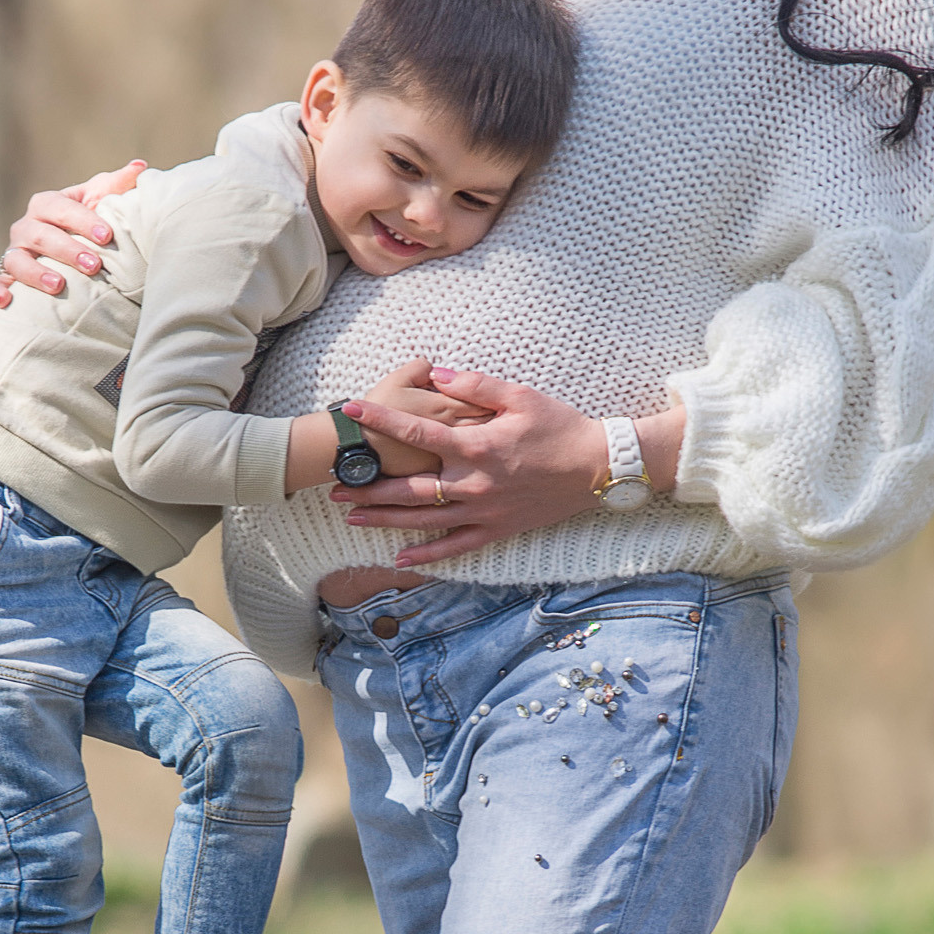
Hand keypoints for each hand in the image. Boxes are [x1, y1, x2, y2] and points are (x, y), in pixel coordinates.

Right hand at [0, 160, 146, 306]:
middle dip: (67, 250)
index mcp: (46, 206)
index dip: (82, 220)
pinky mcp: (6, 280)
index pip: (60, 207)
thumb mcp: (100, 203)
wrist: (70, 258)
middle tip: (94, 265)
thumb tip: (140, 166)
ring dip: (35, 272)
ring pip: (16, 260)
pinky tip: (8, 301)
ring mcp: (13, 254)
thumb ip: (117, 187)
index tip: (107, 236)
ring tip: (58, 285)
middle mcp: (26, 228)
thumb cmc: (87, 227)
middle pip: (40, 235)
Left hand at [338, 366, 610, 562]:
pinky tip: (401, 557)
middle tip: (335, 486)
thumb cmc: (560, 427)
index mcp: (475, 447)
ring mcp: (483, 511)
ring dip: (384, 520)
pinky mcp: (497, 529)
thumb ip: (476, 386)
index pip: (416, 431)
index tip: (352, 412)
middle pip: (407, 487)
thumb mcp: (521, 396)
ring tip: (352, 517)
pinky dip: (427, 554)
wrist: (597, 468)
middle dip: (367, 486)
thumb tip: (438, 376)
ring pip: (423, 520)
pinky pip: (456, 546)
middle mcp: (472, 483)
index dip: (380, 421)